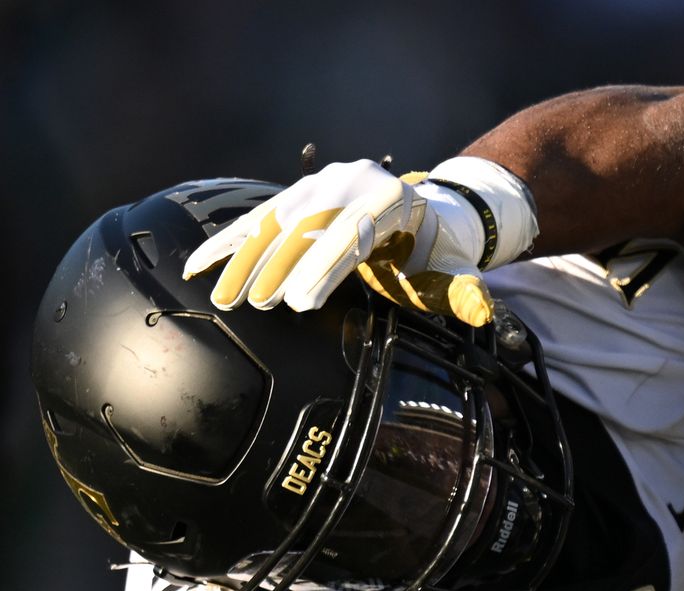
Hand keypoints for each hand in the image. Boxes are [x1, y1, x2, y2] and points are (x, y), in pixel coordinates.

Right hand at [183, 157, 536, 326]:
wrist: (431, 209)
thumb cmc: (438, 250)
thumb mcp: (455, 270)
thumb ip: (463, 291)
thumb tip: (482, 311)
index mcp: (390, 200)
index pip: (351, 237)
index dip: (324, 270)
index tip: (300, 303)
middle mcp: (350, 182)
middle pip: (306, 227)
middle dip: (278, 267)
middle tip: (256, 306)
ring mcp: (319, 183)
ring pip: (274, 222)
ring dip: (245, 259)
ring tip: (223, 297)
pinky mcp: (296, 193)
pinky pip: (256, 217)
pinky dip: (227, 242)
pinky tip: (196, 265)